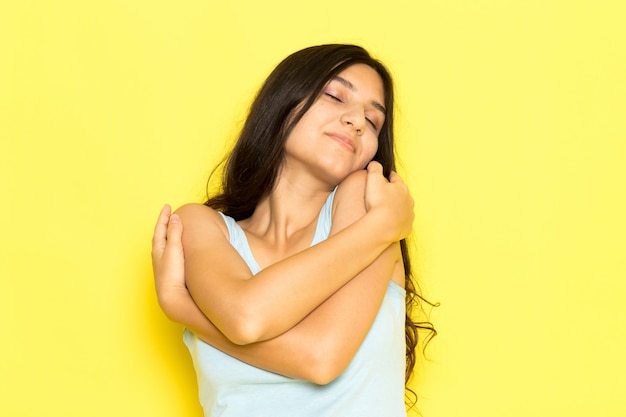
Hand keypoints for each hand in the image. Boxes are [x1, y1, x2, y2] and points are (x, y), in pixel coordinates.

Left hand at [151, 204, 186, 318]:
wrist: (171, 296)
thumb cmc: (172, 273)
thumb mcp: (174, 249)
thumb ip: (174, 233)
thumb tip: (175, 217)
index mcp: (158, 248)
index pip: (160, 227)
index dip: (164, 216)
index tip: (167, 206)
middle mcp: (159, 255)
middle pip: (160, 234)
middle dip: (165, 224)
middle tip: (169, 215)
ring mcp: (163, 263)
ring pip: (164, 244)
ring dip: (168, 234)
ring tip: (173, 228)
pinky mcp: (170, 270)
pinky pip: (170, 251)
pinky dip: (173, 244)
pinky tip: (178, 248)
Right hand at [364, 161, 413, 241]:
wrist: (383, 226)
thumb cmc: (378, 202)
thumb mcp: (373, 179)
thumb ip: (374, 168)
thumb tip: (374, 163)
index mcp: (401, 187)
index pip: (396, 178)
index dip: (390, 176)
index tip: (387, 175)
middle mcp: (409, 201)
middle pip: (402, 194)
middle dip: (396, 192)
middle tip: (386, 194)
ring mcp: (409, 215)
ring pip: (405, 208)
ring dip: (398, 208)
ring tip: (389, 210)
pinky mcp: (407, 227)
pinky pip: (404, 223)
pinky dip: (398, 221)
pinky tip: (392, 223)